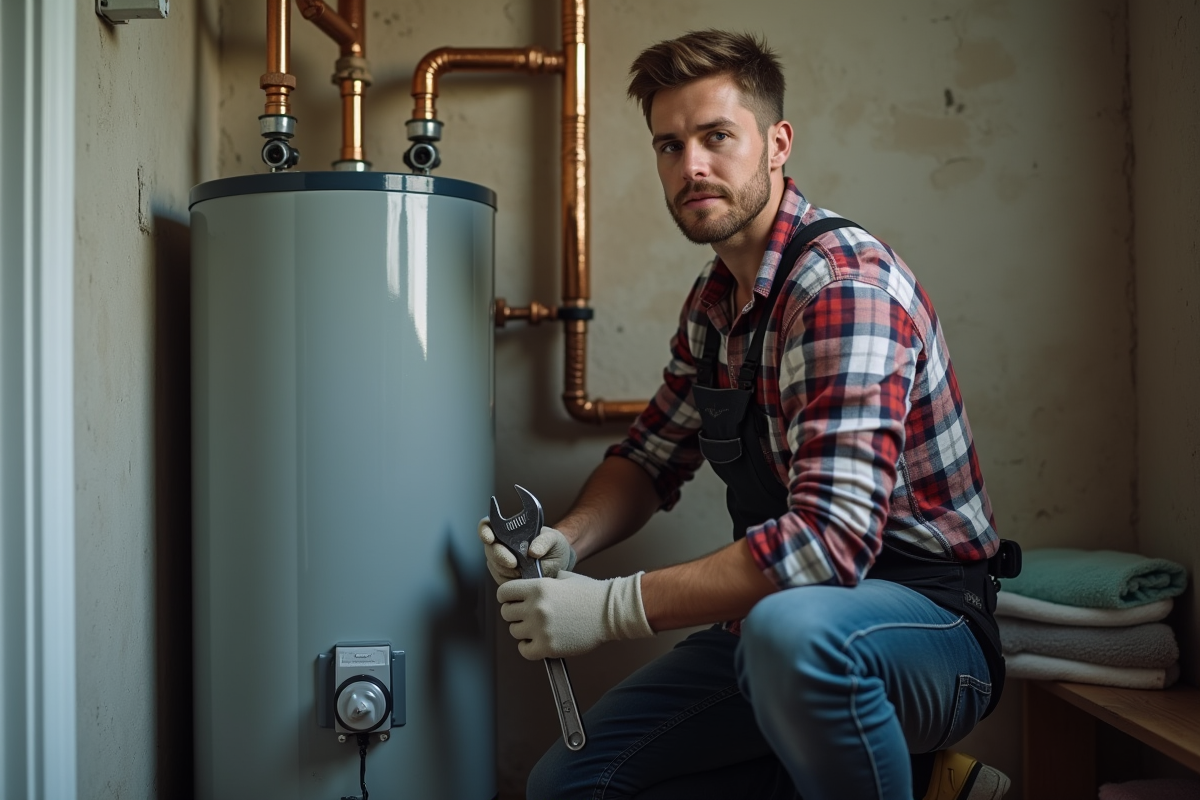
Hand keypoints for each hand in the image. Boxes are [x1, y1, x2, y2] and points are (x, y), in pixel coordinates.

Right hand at [478, 519, 575, 584]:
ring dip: (506, 570)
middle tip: (514, 563)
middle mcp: (501, 544)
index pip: (487, 526)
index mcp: (508, 529)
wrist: (559, 564)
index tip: (490, 539)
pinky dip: (511, 581)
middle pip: (489, 549)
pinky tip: (523, 578)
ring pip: (494, 566)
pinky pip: (501, 580)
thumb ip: (544, 541)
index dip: (484, 531)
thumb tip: (532, 551)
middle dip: (499, 556)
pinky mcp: (505, 577)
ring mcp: (501, 561)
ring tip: (524, 571)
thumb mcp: (554, 539)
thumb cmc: (555, 546)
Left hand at [496, 571, 653, 659]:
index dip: (507, 596)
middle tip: (528, 615)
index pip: (503, 593)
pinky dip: (528, 647)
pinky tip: (537, 641)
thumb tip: (529, 586)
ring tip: (537, 628)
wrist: (609, 612)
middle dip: (515, 613)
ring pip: (514, 631)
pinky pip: (524, 650)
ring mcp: (541, 629)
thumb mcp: (564, 578)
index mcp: (538, 588)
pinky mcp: (548, 647)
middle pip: (506, 613)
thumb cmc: (590, 594)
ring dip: (523, 630)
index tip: (512, 600)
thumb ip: (544, 582)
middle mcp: (536, 608)